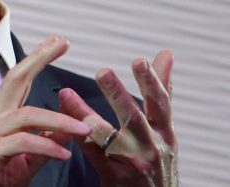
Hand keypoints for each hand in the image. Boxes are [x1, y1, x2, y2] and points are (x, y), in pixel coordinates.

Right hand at [0, 35, 91, 186]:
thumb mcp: (22, 163)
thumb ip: (43, 147)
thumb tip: (68, 133)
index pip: (18, 81)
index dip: (36, 60)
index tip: (56, 42)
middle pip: (15, 80)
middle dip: (39, 59)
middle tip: (61, 42)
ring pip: (27, 115)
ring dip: (60, 120)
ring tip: (85, 129)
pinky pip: (23, 143)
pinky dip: (47, 147)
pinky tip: (64, 154)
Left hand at [60, 50, 176, 185]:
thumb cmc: (156, 161)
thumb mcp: (165, 130)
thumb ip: (161, 93)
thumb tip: (166, 54)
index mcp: (165, 132)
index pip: (161, 103)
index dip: (152, 81)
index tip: (141, 60)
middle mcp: (152, 147)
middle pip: (135, 118)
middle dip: (118, 95)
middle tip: (102, 72)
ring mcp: (133, 163)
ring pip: (108, 137)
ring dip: (85, 114)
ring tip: (68, 95)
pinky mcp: (115, 177)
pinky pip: (92, 152)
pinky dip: (77, 134)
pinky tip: (64, 118)